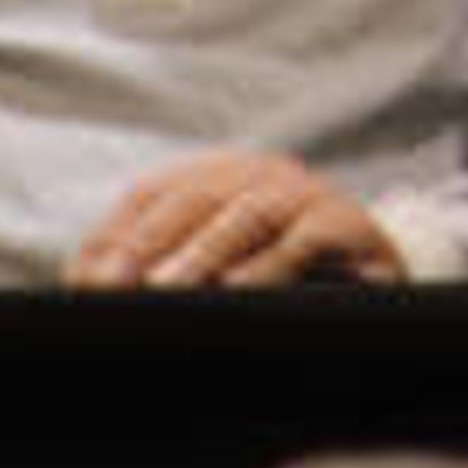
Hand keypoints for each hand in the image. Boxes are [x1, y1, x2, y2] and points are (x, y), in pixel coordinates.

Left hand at [69, 151, 404, 290]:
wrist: (385, 284)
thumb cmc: (289, 285)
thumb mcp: (219, 272)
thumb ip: (162, 271)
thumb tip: (89, 286)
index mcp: (222, 178)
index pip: (155, 194)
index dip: (117, 234)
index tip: (83, 282)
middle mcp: (264, 176)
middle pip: (194, 198)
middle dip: (148, 243)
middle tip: (111, 287)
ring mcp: (309, 196)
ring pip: (246, 213)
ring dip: (201, 254)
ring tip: (165, 291)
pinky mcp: (351, 226)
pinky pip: (303, 240)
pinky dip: (267, 267)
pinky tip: (236, 292)